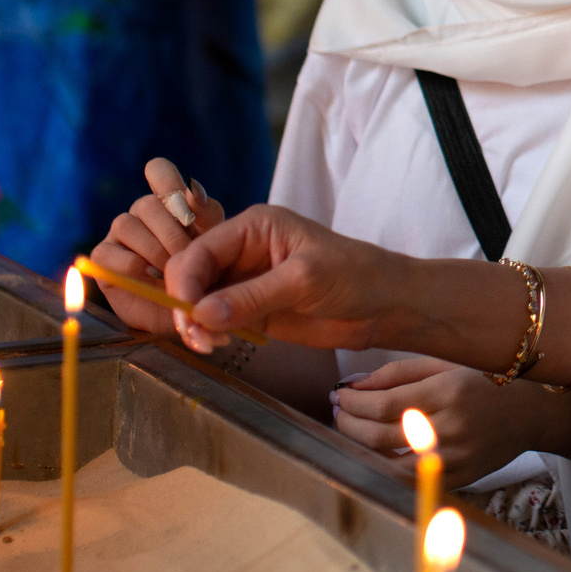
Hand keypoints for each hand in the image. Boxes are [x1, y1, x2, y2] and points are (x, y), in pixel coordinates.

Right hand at [86, 159, 226, 335]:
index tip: (189, 205)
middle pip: (146, 203)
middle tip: (187, 256)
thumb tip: (195, 194)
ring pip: (125, 224)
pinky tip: (150, 279)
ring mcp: (120, 233)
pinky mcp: (103, 257)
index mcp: (170, 201)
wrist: (190, 313)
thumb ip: (207, 216)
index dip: (168, 182)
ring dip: (152, 250)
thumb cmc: (207, 274)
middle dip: (171, 232)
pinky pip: (108, 253)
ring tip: (171, 271)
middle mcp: (142, 212)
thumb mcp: (215, 243)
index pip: (158, 171)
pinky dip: (131, 267)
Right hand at [166, 204, 412, 355]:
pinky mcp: (251, 308)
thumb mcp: (304, 280)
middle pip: (191, 273)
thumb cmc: (355, 276)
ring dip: (194, 323)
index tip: (187, 314)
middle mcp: (243, 250)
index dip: (186, 281)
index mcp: (253, 226)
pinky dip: (208, 332)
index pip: (200, 249)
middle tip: (197, 338)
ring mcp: (245, 280)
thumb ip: (252, 297)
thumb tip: (201, 314)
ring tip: (208, 345)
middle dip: (185, 304)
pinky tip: (217, 344)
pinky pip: (215, 317)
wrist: (384, 306)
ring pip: (199, 298)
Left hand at [330, 356, 549, 488]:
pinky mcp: (460, 479)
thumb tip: (354, 386)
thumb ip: (398, 373)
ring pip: (391, 464)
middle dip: (350, 424)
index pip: (384, 405)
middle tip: (339, 411)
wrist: (533, 412)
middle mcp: (452, 428)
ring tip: (353, 430)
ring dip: (363, 448)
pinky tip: (380, 451)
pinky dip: (389, 466)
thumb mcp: (446, 363)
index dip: (353, 403)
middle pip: (381, 436)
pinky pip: (413, 480)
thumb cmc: (486, 379)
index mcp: (449, 392)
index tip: (339, 395)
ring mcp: (457, 459)